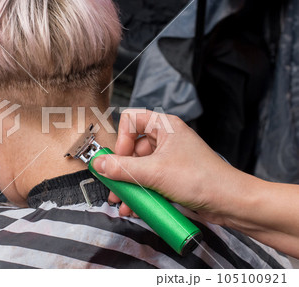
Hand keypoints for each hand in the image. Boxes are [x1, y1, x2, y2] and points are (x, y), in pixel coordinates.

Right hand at [93, 109, 243, 223]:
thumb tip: (98, 164)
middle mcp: (166, 139)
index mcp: (165, 126)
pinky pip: (148, 180)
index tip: (120, 159)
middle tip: (114, 187)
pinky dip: (140, 193)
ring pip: (138, 167)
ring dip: (128, 185)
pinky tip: (135, 208)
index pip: (130, 120)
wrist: (230, 203)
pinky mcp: (171, 176)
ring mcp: (169, 158)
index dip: (121, 139)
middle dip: (121, 170)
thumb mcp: (155, 173)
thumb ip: (123, 169)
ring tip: (124, 203)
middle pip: (131, 148)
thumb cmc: (202, 179)